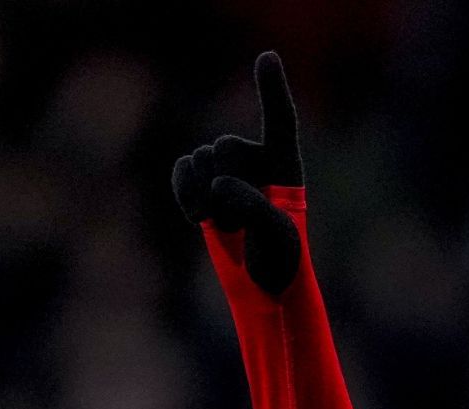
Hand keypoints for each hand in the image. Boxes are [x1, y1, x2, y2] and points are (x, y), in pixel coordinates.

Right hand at [171, 50, 303, 295]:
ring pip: (200, 159)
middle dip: (226, 186)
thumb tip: (220, 186)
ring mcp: (227, 173)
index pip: (280, 120)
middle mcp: (256, 161)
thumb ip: (253, 206)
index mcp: (285, 165)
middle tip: (243, 225)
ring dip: (207, 197)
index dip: (272, 88)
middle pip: (225, 147)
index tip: (266, 57)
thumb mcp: (278, 235)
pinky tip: (196, 218)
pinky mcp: (203, 189)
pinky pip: (182, 171)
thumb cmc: (282, 262)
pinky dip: (183, 192)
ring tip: (228, 228)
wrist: (264, 291)